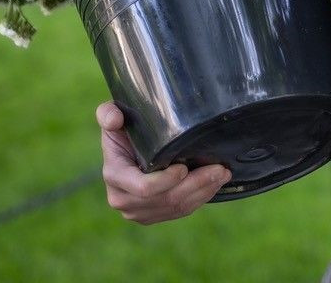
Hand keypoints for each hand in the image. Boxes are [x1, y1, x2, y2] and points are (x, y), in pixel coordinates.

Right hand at [97, 102, 229, 223]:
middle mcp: (122, 199)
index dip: (165, 181)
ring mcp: (137, 211)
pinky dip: (199, 199)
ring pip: (176, 207)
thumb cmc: (124, 129)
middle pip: (165, 199)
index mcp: (114, 175)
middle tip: (220, 169)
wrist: (126, 150)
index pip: (143, 187)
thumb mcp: (114, 118)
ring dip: (203, 192)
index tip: (184, 168)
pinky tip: (213, 185)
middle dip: (196, 184)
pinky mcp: (152, 216)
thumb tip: (115, 117)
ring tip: (222, 174)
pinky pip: (179, 212)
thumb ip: (108, 114)